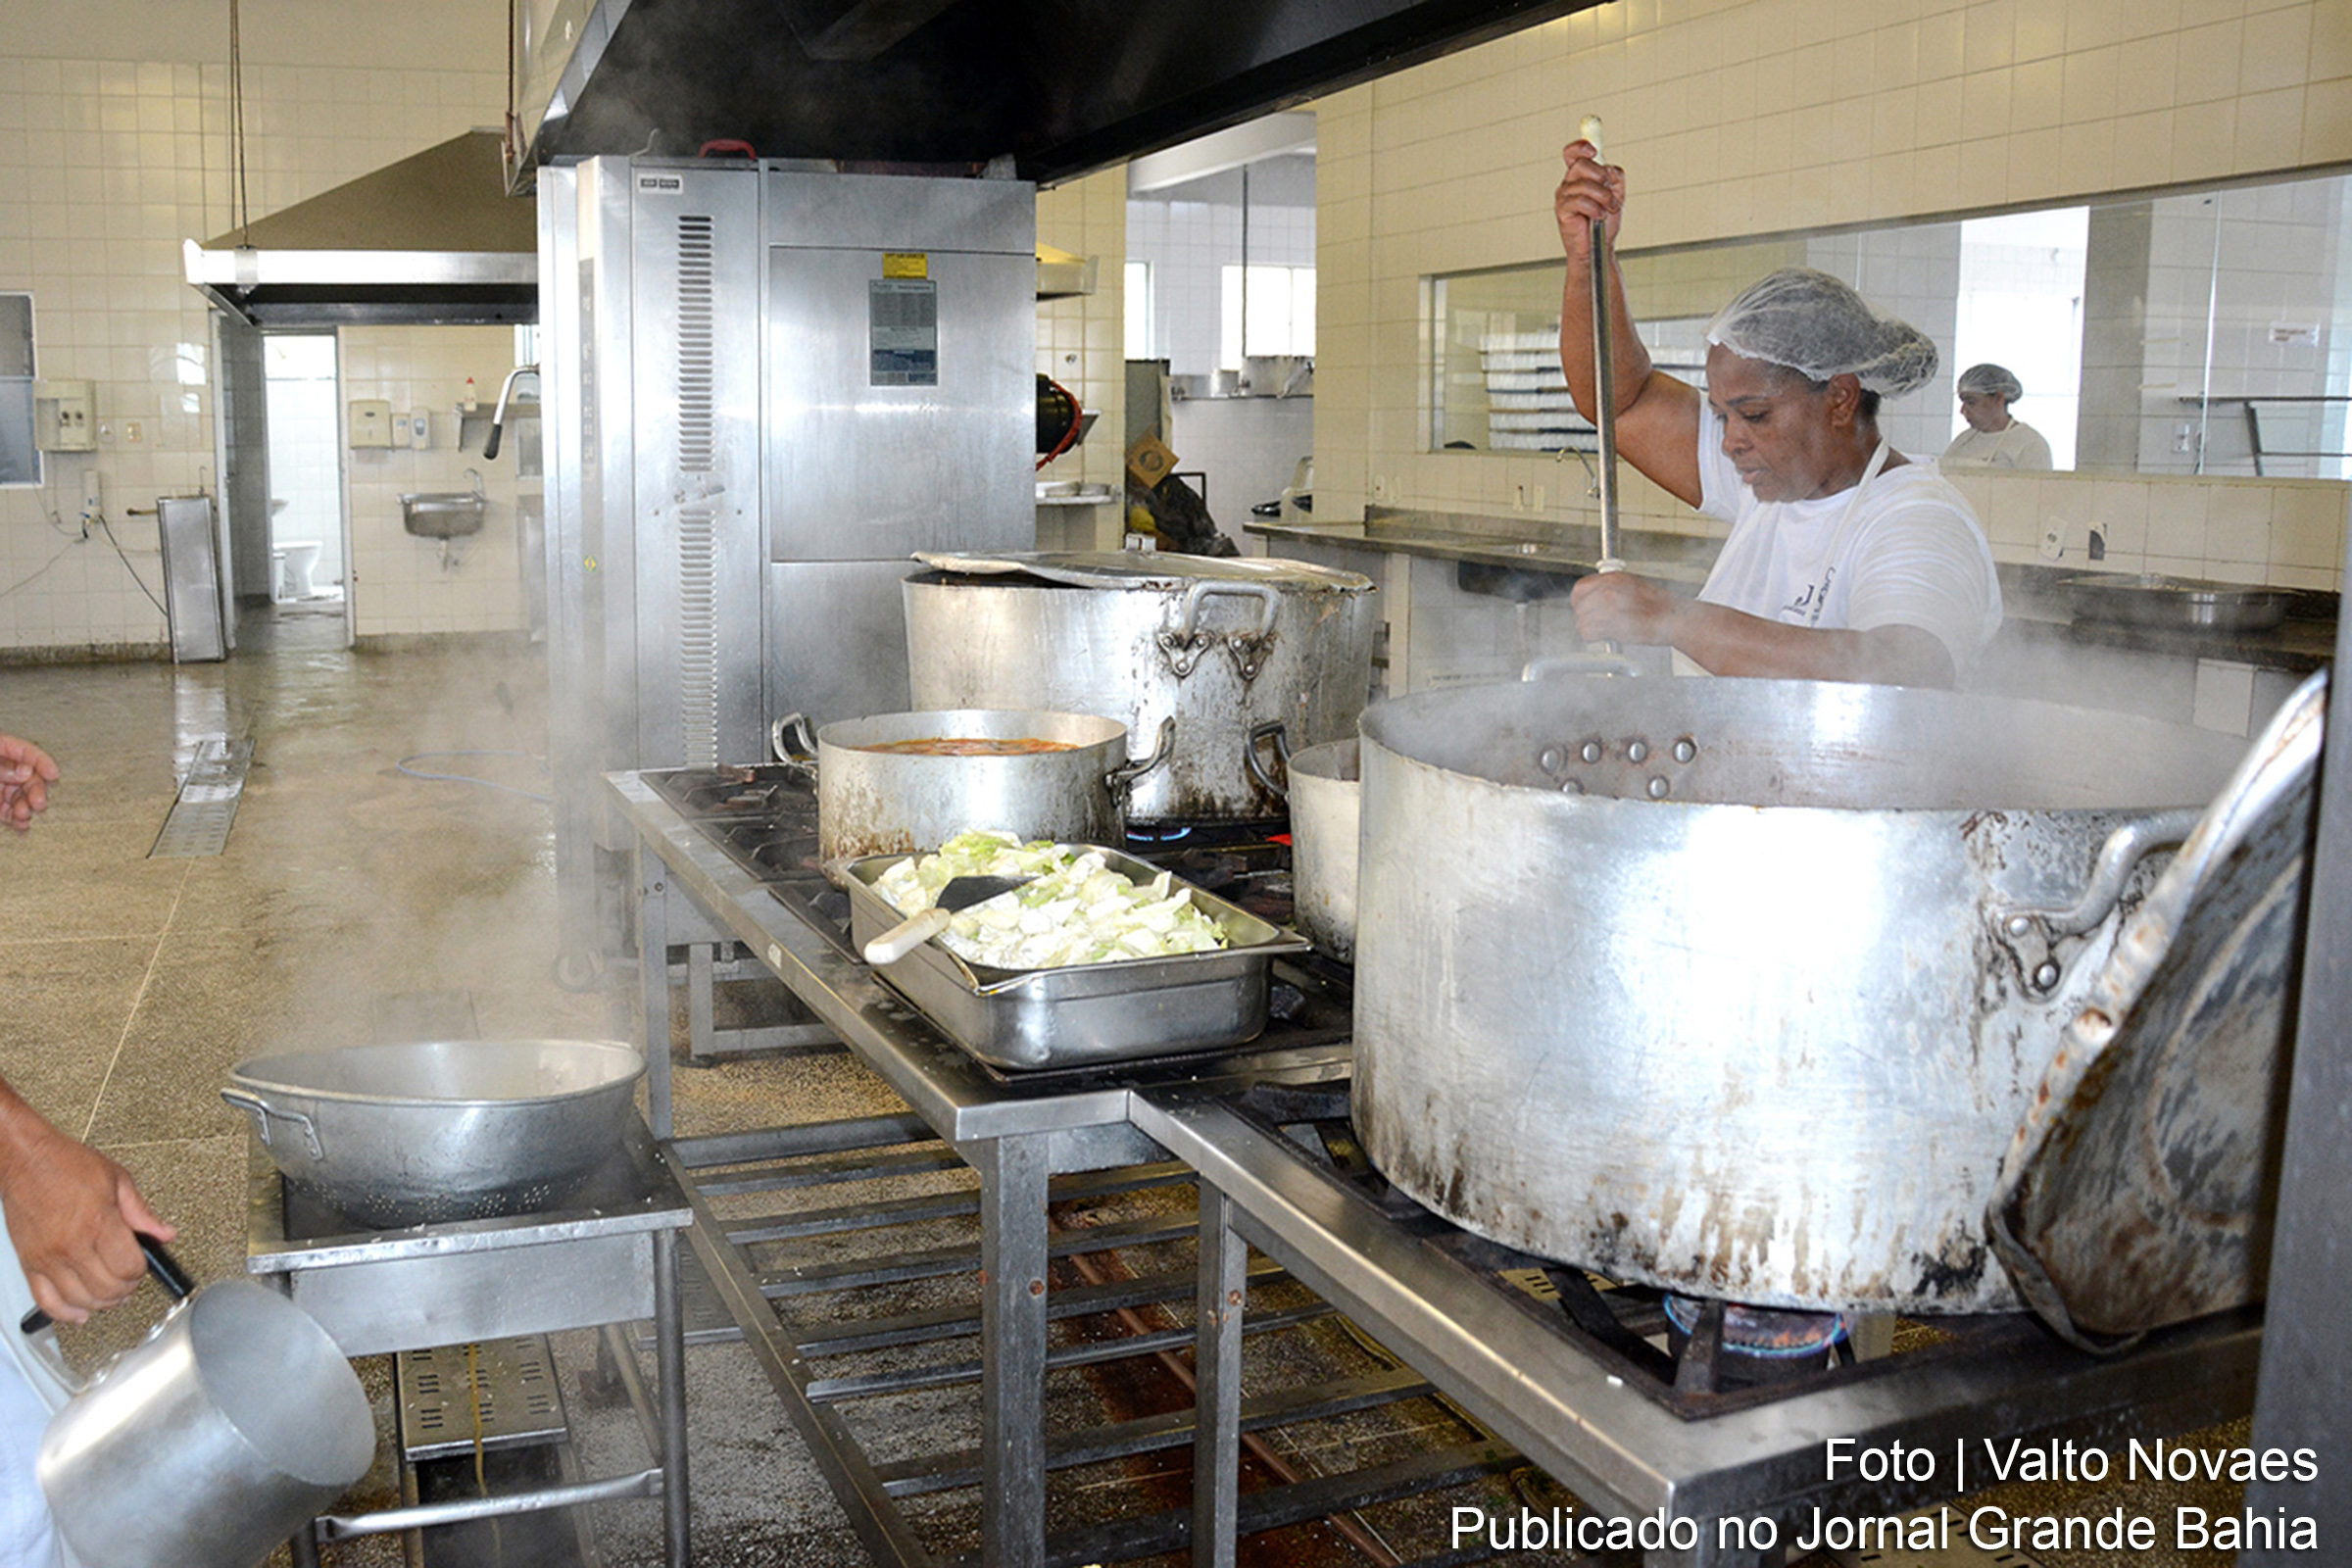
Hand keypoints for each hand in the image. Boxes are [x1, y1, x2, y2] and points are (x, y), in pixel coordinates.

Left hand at [0, 733, 58, 832]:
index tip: (53, 774)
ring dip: (26, 807)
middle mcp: (3, 768)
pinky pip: (10, 812)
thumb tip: (24, 772)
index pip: (26, 751)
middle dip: (36, 791)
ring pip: (21, 797)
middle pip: (28, 777)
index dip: (41, 762)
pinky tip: (21, 826)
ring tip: (24, 816)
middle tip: (39, 803)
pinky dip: (17, 820)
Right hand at [0, 1101, 175, 1325]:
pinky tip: (79, 1313)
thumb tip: (165, 1234)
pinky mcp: (29, 1263)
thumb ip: (143, 1212)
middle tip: (131, 1280)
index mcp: (99, 1222)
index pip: (128, 1267)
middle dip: (126, 1289)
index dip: (142, 1271)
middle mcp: (72, 1245)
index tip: (143, 1265)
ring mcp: (48, 1257)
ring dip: (102, 1303)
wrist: (25, 1160)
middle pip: (107, 1289)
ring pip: (80, 1301)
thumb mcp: (118, 1180)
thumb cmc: (66, 1164)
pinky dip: (65, 1314)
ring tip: (112, 1294)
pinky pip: (46, 1301)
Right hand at [1554, 139, 1626, 263]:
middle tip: (1609, 194)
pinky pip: (1580, 201)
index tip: (1593, 150)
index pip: (1573, 153)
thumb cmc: (1604, 222)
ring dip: (1603, 198)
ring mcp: (1564, 196)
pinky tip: (1598, 217)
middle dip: (1601, 177)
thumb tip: (1608, 169)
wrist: (1599, 246)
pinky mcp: (1562, 210)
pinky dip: (1595, 209)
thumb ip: (1615, 177)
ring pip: (1585, 184)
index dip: (1581, 146)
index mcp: (1580, 176)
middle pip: (1581, 164)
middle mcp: (1569, 183)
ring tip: (1607, 210)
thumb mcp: (1616, 194)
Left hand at [1570, 569, 1683, 647]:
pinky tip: (1606, 636)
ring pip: (1582, 621)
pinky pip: (1588, 633)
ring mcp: (1610, 606)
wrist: (1675, 617)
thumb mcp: (1632, 585)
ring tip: (1605, 631)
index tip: (1583, 609)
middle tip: (1597, 624)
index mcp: (1613, 578)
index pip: (1580, 588)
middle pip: (1579, 607)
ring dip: (1591, 629)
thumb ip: (1610, 589)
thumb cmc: (1659, 605)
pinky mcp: (1612, 624)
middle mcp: (1609, 590)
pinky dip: (1594, 637)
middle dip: (1585, 617)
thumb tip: (1593, 599)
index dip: (1579, 601)